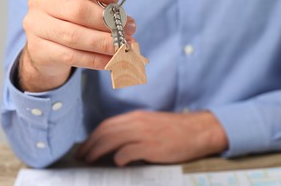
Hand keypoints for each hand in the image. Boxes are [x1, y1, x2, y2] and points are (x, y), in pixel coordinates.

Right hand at [19, 0, 135, 91]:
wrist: (45, 48)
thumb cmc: (70, 18)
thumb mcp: (82, 0)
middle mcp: (41, 1)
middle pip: (77, 10)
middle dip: (107, 22)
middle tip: (127, 30)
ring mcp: (38, 27)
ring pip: (75, 36)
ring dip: (104, 43)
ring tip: (123, 46)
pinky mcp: (41, 50)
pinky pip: (73, 57)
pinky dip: (97, 60)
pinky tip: (113, 60)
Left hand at [76, 110, 227, 165]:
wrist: (198, 131)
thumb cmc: (176, 130)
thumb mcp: (152, 125)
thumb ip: (134, 130)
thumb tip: (115, 144)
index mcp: (137, 117)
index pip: (107, 125)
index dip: (92, 136)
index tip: (85, 147)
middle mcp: (137, 122)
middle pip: (105, 131)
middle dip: (90, 144)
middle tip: (82, 156)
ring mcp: (144, 134)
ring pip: (112, 140)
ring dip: (97, 150)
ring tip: (90, 160)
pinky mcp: (152, 147)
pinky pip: (128, 151)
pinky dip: (119, 158)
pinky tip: (117, 163)